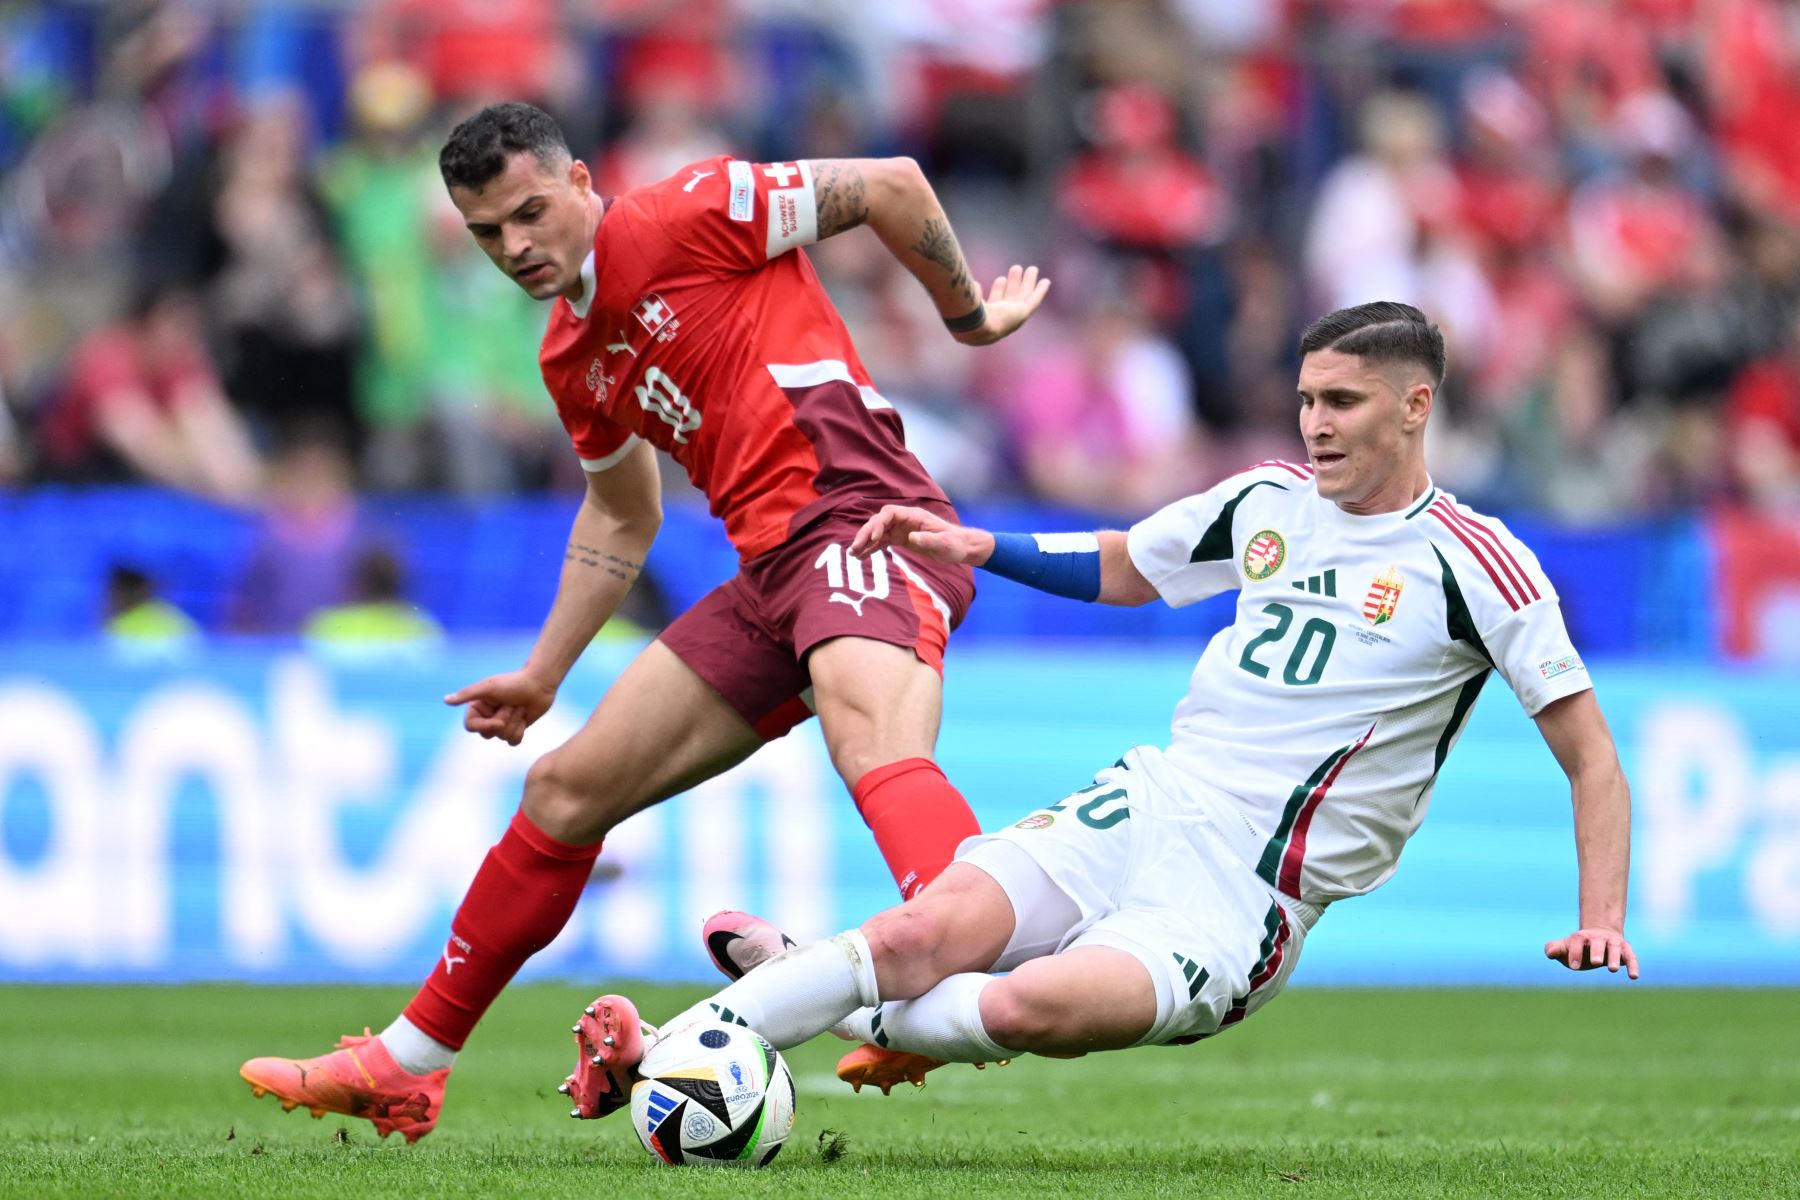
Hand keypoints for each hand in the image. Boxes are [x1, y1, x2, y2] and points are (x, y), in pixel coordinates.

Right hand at [445, 670, 556, 745]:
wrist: (539, 683)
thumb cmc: (514, 682)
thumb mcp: (489, 687)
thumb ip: (467, 694)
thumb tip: (445, 700)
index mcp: (477, 707)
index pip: (471, 727)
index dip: (485, 726)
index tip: (499, 721)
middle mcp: (487, 716)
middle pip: (488, 734)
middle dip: (504, 720)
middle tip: (513, 705)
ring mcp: (501, 724)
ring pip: (502, 737)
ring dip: (514, 722)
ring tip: (520, 707)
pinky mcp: (514, 729)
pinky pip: (513, 741)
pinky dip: (521, 729)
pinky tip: (525, 716)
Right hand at [851, 504, 993, 563]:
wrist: (961, 548)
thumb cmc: (955, 544)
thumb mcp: (944, 543)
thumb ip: (929, 539)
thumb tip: (911, 537)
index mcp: (914, 516)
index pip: (890, 513)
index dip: (878, 523)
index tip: (873, 537)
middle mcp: (905, 520)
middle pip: (879, 522)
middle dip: (866, 533)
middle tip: (855, 548)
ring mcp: (902, 529)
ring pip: (878, 532)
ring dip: (865, 541)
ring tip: (853, 554)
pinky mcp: (902, 539)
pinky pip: (883, 542)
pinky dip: (872, 548)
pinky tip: (862, 556)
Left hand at [950, 265, 1050, 345]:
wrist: (974, 328)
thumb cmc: (963, 314)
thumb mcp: (962, 298)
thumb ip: (966, 290)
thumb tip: (971, 283)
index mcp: (986, 318)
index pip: (994, 302)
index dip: (998, 291)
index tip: (1000, 279)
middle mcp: (1000, 319)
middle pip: (1010, 298)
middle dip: (1014, 284)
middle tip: (1016, 268)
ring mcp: (1012, 317)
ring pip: (1023, 297)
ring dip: (1027, 282)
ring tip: (1031, 268)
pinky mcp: (1023, 314)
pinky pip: (1034, 300)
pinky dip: (1041, 291)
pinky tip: (1046, 281)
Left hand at [1544, 927, 1638, 979]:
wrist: (1601, 935)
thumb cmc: (1580, 946)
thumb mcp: (1566, 946)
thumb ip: (1555, 948)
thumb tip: (1549, 952)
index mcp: (1582, 936)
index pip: (1577, 940)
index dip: (1574, 952)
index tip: (1572, 966)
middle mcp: (1599, 938)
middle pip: (1597, 942)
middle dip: (1596, 951)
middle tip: (1595, 962)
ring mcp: (1613, 943)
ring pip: (1615, 948)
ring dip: (1614, 958)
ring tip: (1612, 969)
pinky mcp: (1626, 951)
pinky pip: (1631, 957)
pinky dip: (1633, 966)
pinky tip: (1634, 977)